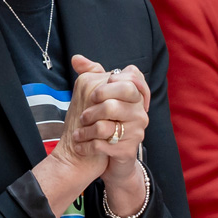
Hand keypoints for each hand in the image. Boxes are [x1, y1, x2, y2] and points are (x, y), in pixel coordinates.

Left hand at [70, 56, 151, 209]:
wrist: (110, 158)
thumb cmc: (105, 123)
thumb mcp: (100, 97)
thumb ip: (92, 75)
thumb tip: (76, 59)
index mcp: (136, 96)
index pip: (134, 76)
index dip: (113, 81)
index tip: (95, 94)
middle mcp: (140, 113)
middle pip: (117, 99)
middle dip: (95, 105)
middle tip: (84, 114)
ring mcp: (137, 132)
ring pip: (106, 124)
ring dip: (85, 129)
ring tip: (78, 132)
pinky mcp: (128, 151)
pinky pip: (102, 145)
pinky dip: (86, 145)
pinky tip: (79, 145)